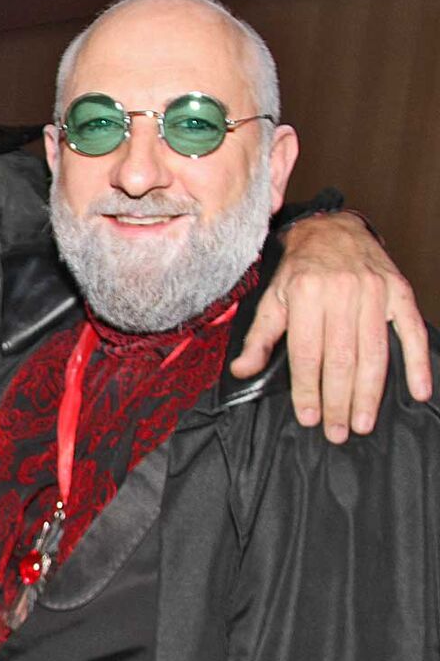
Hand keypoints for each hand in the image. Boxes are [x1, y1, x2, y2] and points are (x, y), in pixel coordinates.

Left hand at [232, 211, 432, 443]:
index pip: (306, 353)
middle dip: (339, 400)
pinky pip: (412, 331)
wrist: (332, 229)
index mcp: (306, 293)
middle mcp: (342, 292)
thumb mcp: (272, 298)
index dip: (307, 389)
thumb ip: (259, 337)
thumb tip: (243, 371)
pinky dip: (417, 362)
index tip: (309, 418)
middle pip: (341, 358)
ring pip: (374, 352)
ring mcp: (375, 291)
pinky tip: (417, 390)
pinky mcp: (399, 291)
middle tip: (337, 432)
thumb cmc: (300, 269)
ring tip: (362, 422)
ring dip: (370, 393)